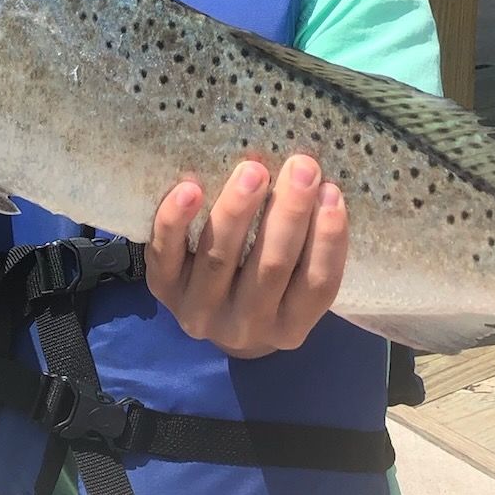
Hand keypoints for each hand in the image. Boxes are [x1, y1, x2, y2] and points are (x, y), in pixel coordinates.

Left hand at [145, 156, 348, 357]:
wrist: (210, 313)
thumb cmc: (266, 283)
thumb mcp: (294, 281)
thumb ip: (307, 245)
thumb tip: (321, 183)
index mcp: (290, 327)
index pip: (317, 286)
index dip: (328, 240)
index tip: (332, 191)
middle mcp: (245, 327)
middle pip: (271, 268)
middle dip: (288, 213)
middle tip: (302, 167)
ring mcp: (200, 311)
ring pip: (220, 258)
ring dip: (238, 210)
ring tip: (253, 171)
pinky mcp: (161, 288)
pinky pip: (167, 254)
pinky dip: (176, 221)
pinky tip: (190, 189)